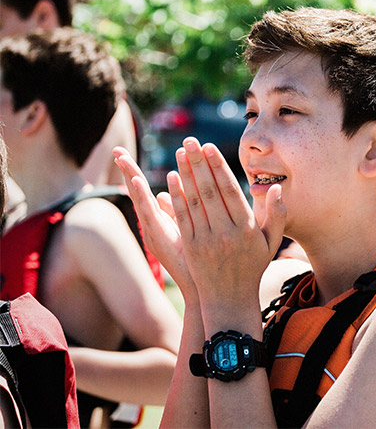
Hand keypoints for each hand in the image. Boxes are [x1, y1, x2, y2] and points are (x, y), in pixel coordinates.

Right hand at [112, 147, 195, 297]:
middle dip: (127, 171)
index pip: (143, 190)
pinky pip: (151, 217)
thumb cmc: (196, 257)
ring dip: (133, 182)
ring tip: (124, 161)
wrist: (200, 286)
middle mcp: (152, 225)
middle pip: (137, 193)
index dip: (132, 170)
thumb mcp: (186, 228)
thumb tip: (164, 191)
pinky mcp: (161, 241)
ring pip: (142, 203)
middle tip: (115, 149)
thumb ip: (173, 210)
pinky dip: (143, 201)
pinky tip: (139, 184)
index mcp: (158, 220)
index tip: (120, 151)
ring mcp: (155, 233)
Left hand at [169, 138, 285, 308]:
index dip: (218, 168)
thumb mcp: (271, 242)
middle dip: (198, 164)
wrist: (229, 300)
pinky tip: (173, 177)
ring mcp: (204, 240)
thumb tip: (276, 187)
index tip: (210, 147)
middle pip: (209, 192)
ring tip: (180, 152)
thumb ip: (277, 214)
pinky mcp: (189, 247)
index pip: (230, 192)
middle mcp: (224, 234)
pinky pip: (182, 217)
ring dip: (185, 174)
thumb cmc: (253, 267)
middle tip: (190, 141)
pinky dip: (176, 196)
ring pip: (192, 201)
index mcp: (245, 230)